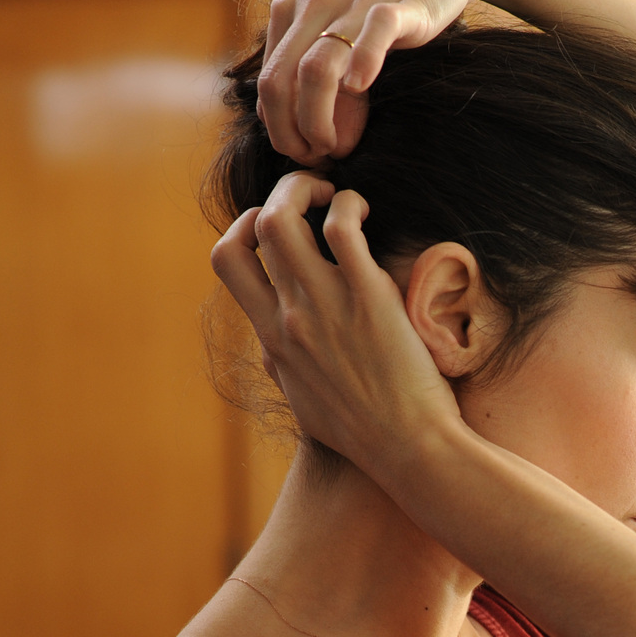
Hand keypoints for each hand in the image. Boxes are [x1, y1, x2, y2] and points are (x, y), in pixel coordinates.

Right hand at [210, 173, 461, 471]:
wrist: (408, 447)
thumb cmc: (365, 430)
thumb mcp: (303, 400)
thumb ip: (282, 365)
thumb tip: (272, 346)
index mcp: (271, 337)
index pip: (227, 261)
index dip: (243, 226)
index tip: (276, 225)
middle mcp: (289, 317)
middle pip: (250, 229)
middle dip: (277, 194)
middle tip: (310, 195)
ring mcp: (324, 305)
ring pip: (282, 218)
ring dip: (305, 188)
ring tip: (334, 194)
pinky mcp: (367, 297)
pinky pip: (341, 226)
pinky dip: (347, 203)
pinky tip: (363, 213)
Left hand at [258, 0, 512, 162]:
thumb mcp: (338, 25)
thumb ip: (315, 67)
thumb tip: (299, 127)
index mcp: (291, 10)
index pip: (267, 82)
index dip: (278, 128)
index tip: (305, 154)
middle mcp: (314, 5)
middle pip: (279, 81)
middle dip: (289, 132)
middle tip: (315, 159)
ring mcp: (355, 4)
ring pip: (315, 68)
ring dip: (316, 118)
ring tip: (333, 146)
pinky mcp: (400, 5)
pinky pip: (374, 35)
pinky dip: (363, 65)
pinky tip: (361, 87)